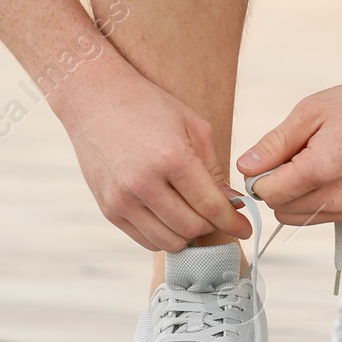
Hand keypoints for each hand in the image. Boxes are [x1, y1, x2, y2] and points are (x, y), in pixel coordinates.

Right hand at [57, 63, 251, 251]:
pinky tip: (171, 218)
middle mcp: (143, 183)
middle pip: (191, 228)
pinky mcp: (108, 209)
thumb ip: (214, 169)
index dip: (234, 222)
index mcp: (171, 158)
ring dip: (189, 235)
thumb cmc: (148, 107)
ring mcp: (122, 199)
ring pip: (169, 242)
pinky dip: (165, 236)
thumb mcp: (193, 125)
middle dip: (213, 226)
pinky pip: (145, 240)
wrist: (95, 99)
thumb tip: (232, 203)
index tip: (246, 229)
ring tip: (195, 216)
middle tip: (219, 216)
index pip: (211, 206)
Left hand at [236, 78, 341, 224]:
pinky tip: (329, 172)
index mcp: (321, 169)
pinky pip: (318, 217)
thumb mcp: (312, 111)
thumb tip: (246, 167)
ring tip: (312, 163)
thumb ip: (275, 142)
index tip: (270, 156)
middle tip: (294, 155)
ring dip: (293, 196)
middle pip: (279, 209)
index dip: (260, 176)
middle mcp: (337, 198)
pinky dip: (313, 200)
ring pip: (296, 218)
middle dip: (276, 186)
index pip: (268, 193)